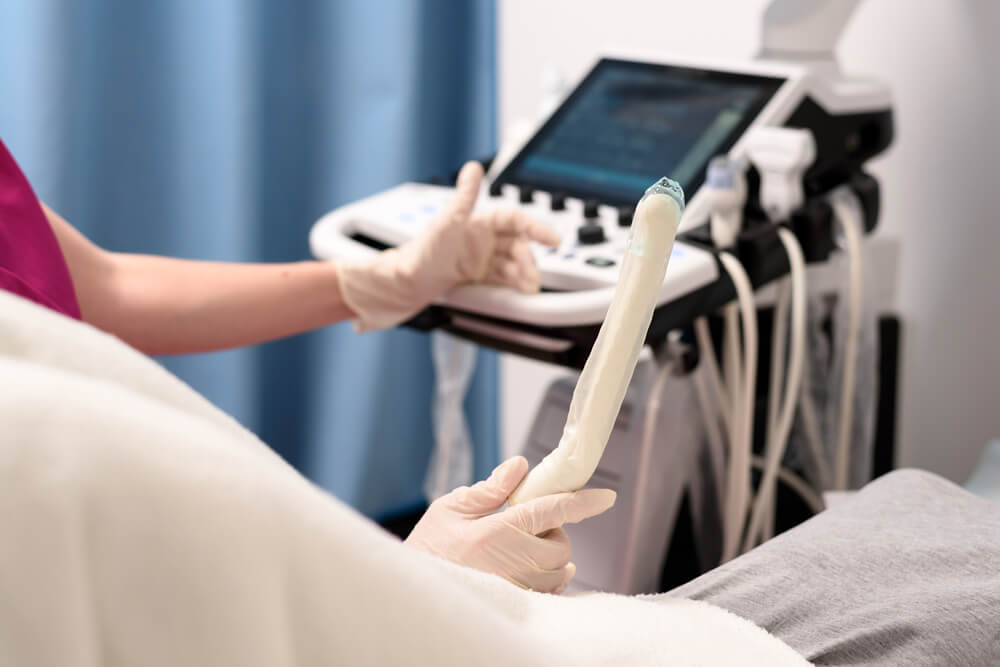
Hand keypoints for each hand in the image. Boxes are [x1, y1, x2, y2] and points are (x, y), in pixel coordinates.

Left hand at [337, 162, 560, 330]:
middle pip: (518, 246)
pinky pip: (505, 280)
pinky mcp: (481, 277)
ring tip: (527, 286)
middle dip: (528, 260)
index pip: (515, 221)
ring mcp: (483, 259)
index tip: (553, 239)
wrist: (407, 283)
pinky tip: (521, 291)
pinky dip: (515, 285)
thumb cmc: (422, 252)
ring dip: (524, 274)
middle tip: (530, 274)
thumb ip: (465, 196)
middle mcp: (484, 240)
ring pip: (514, 265)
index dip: (537, 228)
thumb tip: (473, 167)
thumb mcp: (446, 221)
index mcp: (479, 222)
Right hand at [405, 456, 615, 593]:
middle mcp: (512, 563)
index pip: (552, 510)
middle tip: (528, 525)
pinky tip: (527, 569)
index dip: (583, 501)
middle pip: (561, 545)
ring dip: (552, 556)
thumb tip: (520, 466)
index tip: (607, 496)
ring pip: (559, 571)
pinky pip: (550, 592)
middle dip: (554, 532)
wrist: (415, 589)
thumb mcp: (452, 508)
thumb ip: (491, 489)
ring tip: (525, 548)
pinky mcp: (516, 605)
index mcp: (498, 531)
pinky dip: (548, 578)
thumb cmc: (429, 546)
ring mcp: (516, 588)